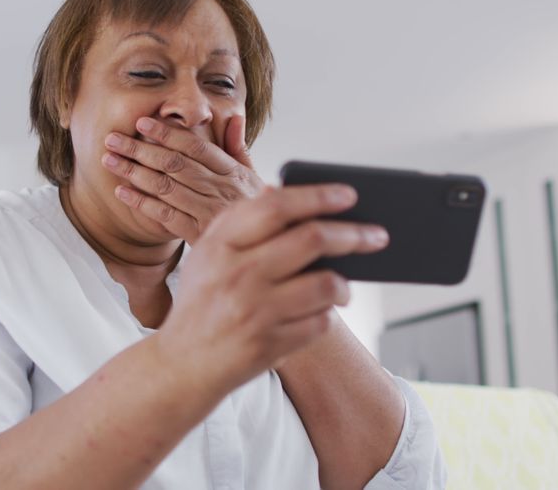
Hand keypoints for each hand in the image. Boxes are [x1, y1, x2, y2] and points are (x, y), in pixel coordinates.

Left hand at [102, 114, 264, 243]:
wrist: (263, 248)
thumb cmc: (254, 208)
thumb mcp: (254, 176)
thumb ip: (240, 147)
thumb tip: (234, 117)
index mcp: (231, 172)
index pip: (195, 147)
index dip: (166, 133)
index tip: (141, 123)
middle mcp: (219, 189)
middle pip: (174, 164)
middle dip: (140, 149)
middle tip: (113, 139)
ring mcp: (208, 212)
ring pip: (166, 187)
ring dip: (134, 172)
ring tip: (110, 160)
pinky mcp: (197, 234)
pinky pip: (165, 216)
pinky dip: (142, 202)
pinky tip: (122, 192)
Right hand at [153, 184, 389, 392]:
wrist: (181, 365)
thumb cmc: (203, 301)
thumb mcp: (208, 254)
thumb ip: (241, 222)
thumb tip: (284, 192)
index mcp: (220, 244)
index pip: (276, 207)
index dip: (318, 196)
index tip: (350, 194)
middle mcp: (237, 274)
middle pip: (312, 239)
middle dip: (353, 235)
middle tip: (376, 235)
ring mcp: (254, 312)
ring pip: (326, 284)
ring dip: (344, 284)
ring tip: (344, 286)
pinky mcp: (269, 345)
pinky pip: (320, 322)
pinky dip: (327, 315)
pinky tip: (320, 313)